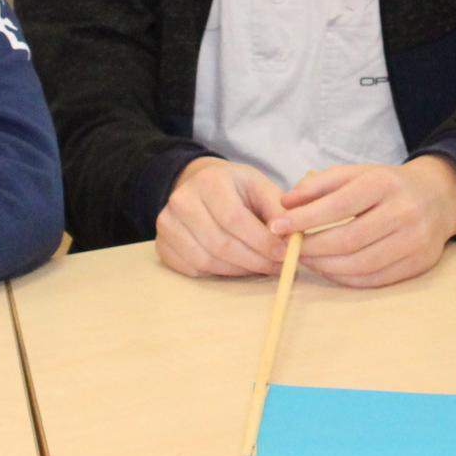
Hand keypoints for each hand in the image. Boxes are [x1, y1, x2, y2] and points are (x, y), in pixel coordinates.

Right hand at [155, 158, 288, 278]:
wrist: (199, 185)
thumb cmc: (236, 189)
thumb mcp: (260, 188)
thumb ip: (279, 211)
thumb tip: (293, 239)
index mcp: (209, 181)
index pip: (235, 220)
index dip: (262, 242)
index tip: (285, 255)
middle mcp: (182, 200)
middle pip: (221, 244)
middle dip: (255, 261)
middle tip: (278, 268)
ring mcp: (167, 223)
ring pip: (207, 261)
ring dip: (239, 270)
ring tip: (260, 267)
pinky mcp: (162, 244)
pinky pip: (192, 269)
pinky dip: (218, 273)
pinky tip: (236, 266)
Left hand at [278, 157, 455, 288]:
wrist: (439, 196)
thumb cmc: (386, 185)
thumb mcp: (355, 174)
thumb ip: (318, 185)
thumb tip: (285, 203)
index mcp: (384, 184)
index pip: (338, 205)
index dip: (304, 219)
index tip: (277, 226)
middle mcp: (404, 212)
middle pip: (348, 240)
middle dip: (312, 248)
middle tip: (289, 249)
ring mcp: (415, 240)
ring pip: (361, 264)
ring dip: (326, 266)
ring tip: (307, 260)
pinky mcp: (420, 263)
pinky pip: (375, 279)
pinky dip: (346, 278)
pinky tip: (330, 269)